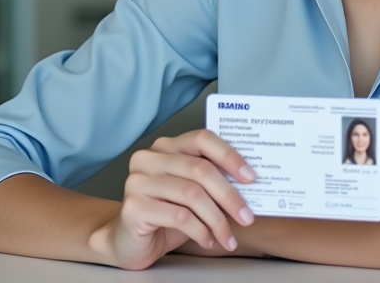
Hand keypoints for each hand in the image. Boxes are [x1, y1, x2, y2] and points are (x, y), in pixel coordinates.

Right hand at [91, 129, 257, 270]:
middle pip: (200, 169)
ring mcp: (138, 181)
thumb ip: (212, 182)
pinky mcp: (134, 207)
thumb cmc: (166, 215)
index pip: (202, 138)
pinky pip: (179, 216)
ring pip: (192, 194)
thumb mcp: (191, 194)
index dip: (230, 156)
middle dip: (229, 196)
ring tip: (227, 237)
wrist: (128, 241)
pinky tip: (207, 240)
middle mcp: (149, 158)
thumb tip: (250, 187)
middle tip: (247, 217)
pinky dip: (200, 231)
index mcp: (166, 147)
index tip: (250, 177)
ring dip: (217, 220)